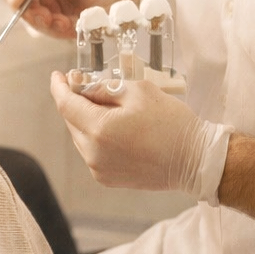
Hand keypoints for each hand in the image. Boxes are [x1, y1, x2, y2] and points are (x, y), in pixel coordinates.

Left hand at [50, 73, 230, 198]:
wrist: (196, 160)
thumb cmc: (172, 123)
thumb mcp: (138, 92)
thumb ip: (105, 88)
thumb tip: (83, 87)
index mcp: (99, 129)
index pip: (66, 104)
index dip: (59, 87)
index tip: (58, 75)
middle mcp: (93, 153)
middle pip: (71, 120)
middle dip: (76, 102)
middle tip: (86, 85)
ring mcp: (99, 169)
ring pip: (80, 136)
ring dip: (86, 120)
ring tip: (107, 108)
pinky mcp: (107, 178)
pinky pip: (91, 151)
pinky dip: (95, 137)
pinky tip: (114, 128)